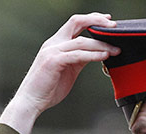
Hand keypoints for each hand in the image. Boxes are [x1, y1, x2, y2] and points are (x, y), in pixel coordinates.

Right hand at [0, 13, 119, 133]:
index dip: (92, 19)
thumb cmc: (47, 89)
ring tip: (115, 50)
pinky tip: (104, 56)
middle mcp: (53, 43)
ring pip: (82, 41)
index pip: (75, 23)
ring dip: (101, 45)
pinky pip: (78, 55)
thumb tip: (97, 53)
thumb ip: (80, 59)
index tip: (108, 22)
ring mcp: (52, 51)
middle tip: (115, 28)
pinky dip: (93, 55)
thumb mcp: (68, 70)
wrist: (30, 102)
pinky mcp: (54, 61)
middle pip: (77, 22)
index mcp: (55, 43)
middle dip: (98, 22)